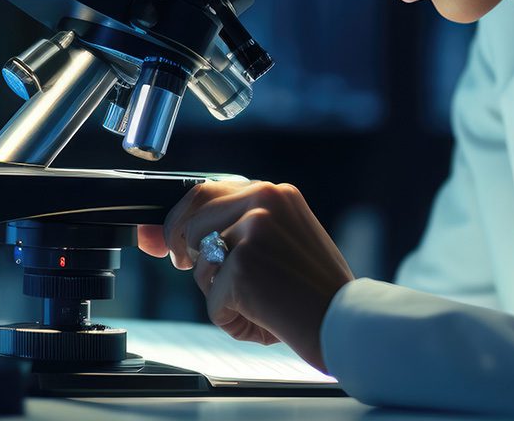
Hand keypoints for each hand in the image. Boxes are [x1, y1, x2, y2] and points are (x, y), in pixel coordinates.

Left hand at [137, 179, 353, 371]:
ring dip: (217, 291)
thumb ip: (236, 231)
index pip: (206, 191)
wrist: (348, 322)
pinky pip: (213, 300)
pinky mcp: (243, 265)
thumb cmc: (317, 292)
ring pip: (199, 261)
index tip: (164, 237)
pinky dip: (231, 320)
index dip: (179, 217)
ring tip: (257, 304)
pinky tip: (264, 320)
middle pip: (190, 215)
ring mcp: (252, 230)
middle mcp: (263, 200)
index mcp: (274, 193)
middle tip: (182, 263)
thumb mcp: (282, 243)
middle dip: (176, 242)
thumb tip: (167, 238)